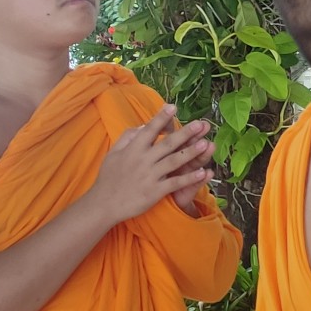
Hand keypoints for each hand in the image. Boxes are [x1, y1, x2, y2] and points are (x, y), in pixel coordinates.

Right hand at [87, 106, 213, 224]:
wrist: (104, 204)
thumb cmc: (109, 177)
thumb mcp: (113, 153)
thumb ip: (128, 137)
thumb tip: (144, 125)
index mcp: (133, 149)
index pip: (149, 130)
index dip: (161, 118)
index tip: (173, 106)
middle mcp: (143, 160)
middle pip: (167, 144)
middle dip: (185, 133)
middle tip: (201, 124)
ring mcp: (150, 176)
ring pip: (174, 161)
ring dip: (191, 152)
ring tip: (206, 144)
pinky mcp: (155, 191)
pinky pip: (175, 183)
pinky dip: (189, 178)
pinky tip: (202, 172)